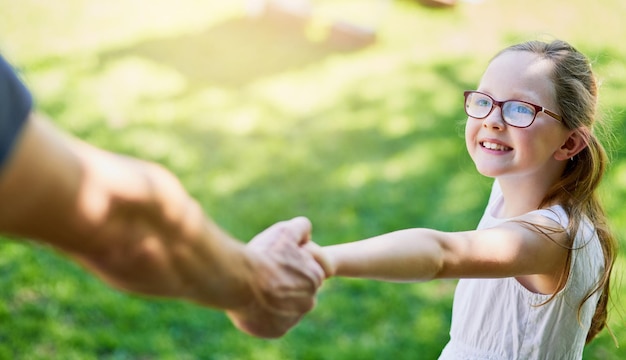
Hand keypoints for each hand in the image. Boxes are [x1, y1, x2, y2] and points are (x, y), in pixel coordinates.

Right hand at [227, 216, 325, 337]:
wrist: (236, 281)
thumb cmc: (262, 255)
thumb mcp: (284, 231)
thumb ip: (301, 228)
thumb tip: (306, 233)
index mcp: (315, 277)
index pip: (309, 271)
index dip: (292, 263)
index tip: (277, 261)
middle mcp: (308, 302)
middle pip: (299, 291)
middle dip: (286, 283)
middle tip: (266, 274)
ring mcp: (293, 318)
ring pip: (287, 307)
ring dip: (277, 300)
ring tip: (257, 288)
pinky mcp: (277, 331)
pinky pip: (274, 322)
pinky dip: (266, 315)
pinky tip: (254, 303)